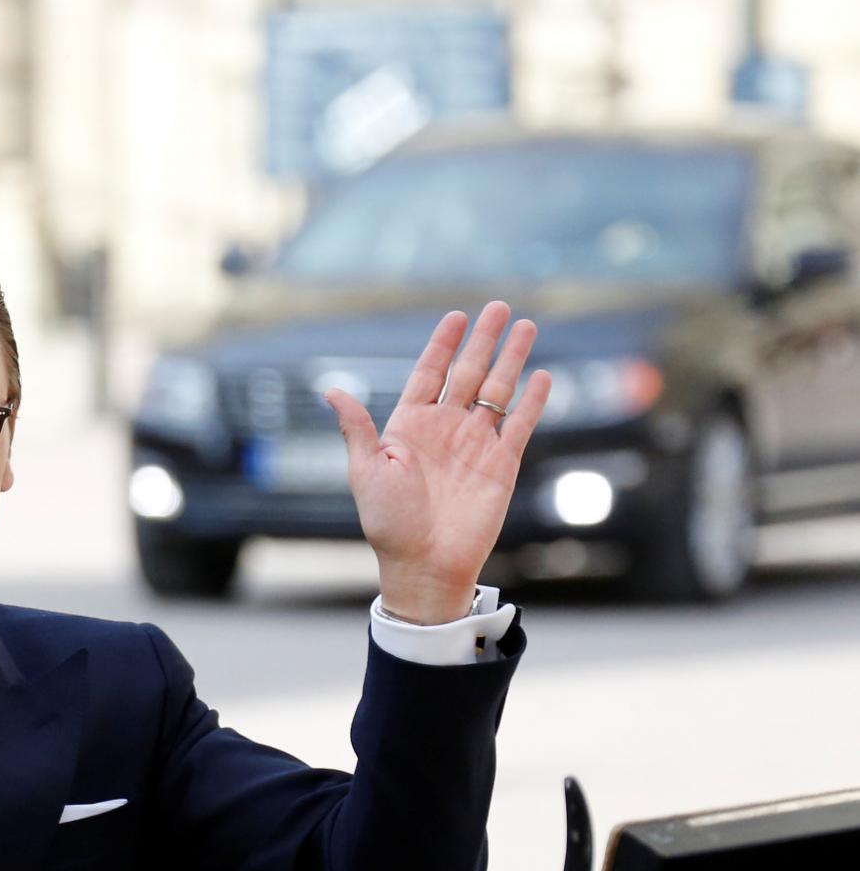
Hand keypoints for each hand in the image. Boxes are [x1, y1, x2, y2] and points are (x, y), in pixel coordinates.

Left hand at [327, 301, 552, 625]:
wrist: (424, 563)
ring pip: (498, 390)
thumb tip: (331, 391)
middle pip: (469, 373)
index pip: (430, 374)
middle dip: (484, 340)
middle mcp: (445, 430)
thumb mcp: (366, 470)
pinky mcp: (502, 463)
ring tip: (525, 325)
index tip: (456, 316)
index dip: (443, 345)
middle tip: (499, 307)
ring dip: (512, 358)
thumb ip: (357, 428)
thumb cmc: (388, 522)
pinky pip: (520, 424)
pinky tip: (540, 375)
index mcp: (410, 427)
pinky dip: (532, 400)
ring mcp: (476, 444)